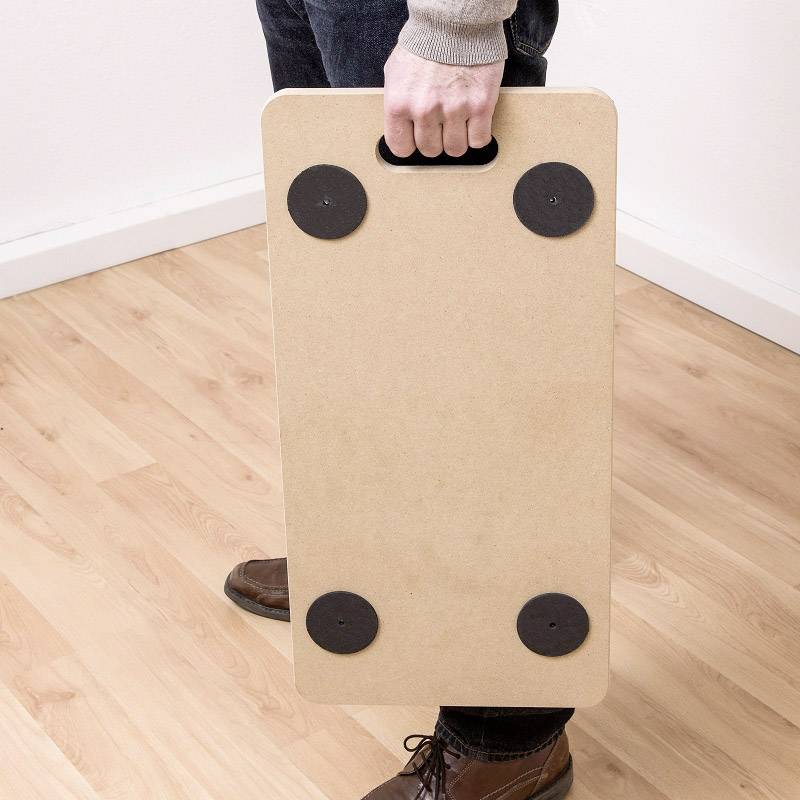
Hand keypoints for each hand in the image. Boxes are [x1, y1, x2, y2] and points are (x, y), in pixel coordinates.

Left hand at [383, 46, 503, 157]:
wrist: (455, 20)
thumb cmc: (425, 44)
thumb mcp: (396, 73)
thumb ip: (397, 104)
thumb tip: (402, 130)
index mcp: (399, 103)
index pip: (401, 148)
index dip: (410, 144)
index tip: (417, 136)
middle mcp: (425, 109)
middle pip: (430, 150)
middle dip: (435, 139)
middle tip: (440, 123)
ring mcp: (454, 109)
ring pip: (455, 149)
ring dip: (457, 139)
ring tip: (457, 121)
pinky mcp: (480, 105)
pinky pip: (479, 140)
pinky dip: (477, 135)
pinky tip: (474, 121)